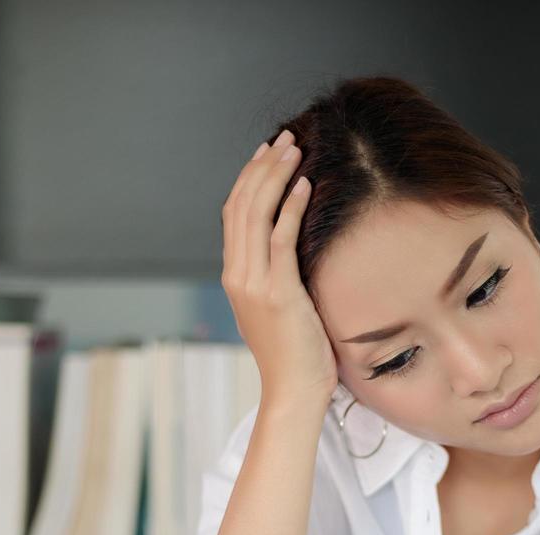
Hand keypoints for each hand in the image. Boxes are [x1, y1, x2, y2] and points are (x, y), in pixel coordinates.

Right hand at [220, 129, 336, 405]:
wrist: (294, 392)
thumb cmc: (296, 355)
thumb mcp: (281, 308)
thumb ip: (278, 276)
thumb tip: (295, 250)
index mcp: (235, 277)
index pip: (235, 215)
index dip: (250, 179)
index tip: (269, 153)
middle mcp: (237, 275)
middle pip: (241, 205)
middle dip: (262, 166)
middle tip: (283, 138)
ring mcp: (252, 283)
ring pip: (256, 214)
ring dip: (275, 176)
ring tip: (295, 148)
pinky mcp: (276, 291)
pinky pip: (280, 237)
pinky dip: (291, 206)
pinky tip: (305, 183)